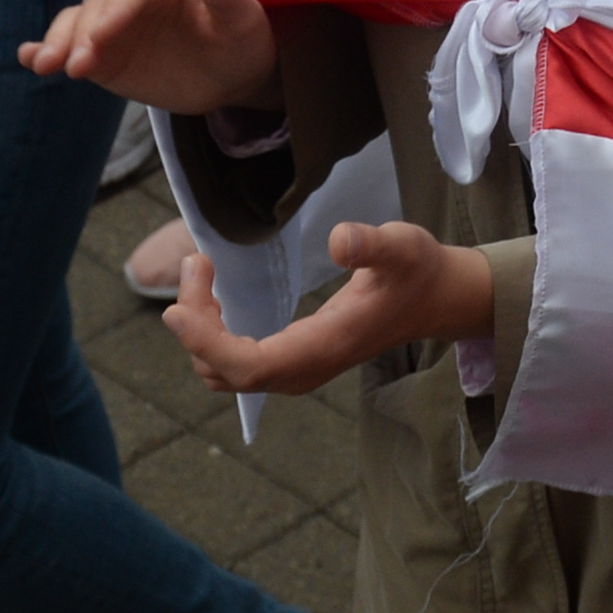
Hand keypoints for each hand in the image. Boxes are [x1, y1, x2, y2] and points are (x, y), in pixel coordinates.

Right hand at [18, 0, 280, 112]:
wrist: (228, 71)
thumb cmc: (238, 37)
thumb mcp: (240, 19)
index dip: (118, 9)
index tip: (103, 36)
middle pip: (99, 7)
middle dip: (85, 35)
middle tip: (77, 65)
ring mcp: (110, 21)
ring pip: (76, 24)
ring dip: (59, 43)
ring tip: (44, 65)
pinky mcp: (99, 49)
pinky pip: (67, 45)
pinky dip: (46, 49)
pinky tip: (30, 58)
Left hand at [159, 218, 493, 397]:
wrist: (434, 300)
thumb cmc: (417, 271)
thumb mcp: (402, 246)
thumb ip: (372, 243)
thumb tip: (339, 239)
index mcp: (324, 347)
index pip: (249, 366)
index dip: (207, 344)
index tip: (177, 308)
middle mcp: (304, 370)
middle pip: (226, 371)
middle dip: (196, 326)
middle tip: (194, 265)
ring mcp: (297, 372)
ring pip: (226, 373)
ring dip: (201, 332)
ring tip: (200, 274)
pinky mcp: (293, 363)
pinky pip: (237, 365)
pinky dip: (214, 337)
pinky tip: (217, 299)